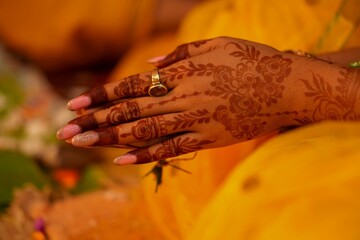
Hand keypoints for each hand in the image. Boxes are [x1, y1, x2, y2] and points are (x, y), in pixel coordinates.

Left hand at [56, 37, 358, 163]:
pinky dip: (145, 155)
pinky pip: (171, 149)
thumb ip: (181, 54)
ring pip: (143, 132)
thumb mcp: (216, 44)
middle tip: (65, 131)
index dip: (102, 95)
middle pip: (130, 112)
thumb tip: (151, 62)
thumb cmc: (252, 61)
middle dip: (95, 121)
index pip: (132, 85)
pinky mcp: (208, 139)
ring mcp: (194, 121)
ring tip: (82, 144)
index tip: (75, 104)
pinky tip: (121, 160)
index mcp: (183, 73)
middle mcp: (183, 98)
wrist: (287, 88)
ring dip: (110, 139)